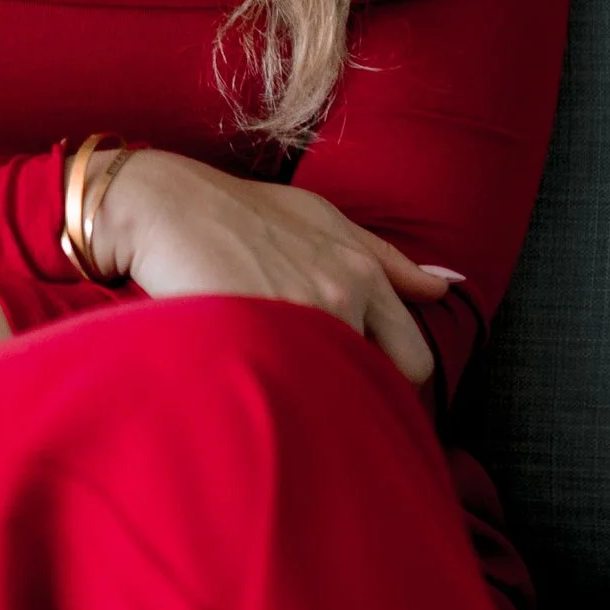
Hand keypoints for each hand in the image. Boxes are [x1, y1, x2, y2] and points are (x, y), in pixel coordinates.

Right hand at [90, 150, 453, 387]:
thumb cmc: (240, 211)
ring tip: (283, 388)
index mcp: (363, 273)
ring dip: (317, 400)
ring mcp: (299, 319)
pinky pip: (288, 395)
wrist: (165, 207)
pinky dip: (280, 401)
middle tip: (329, 397)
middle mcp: (343, 298)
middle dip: (366, 398)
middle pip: (386, 386)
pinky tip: (259, 391)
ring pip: (335, 395)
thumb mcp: (323, 219)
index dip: (391, 378)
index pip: (414, 359)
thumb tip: (444, 289)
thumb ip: (385, 259)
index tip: (362, 383)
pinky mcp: (258, 338)